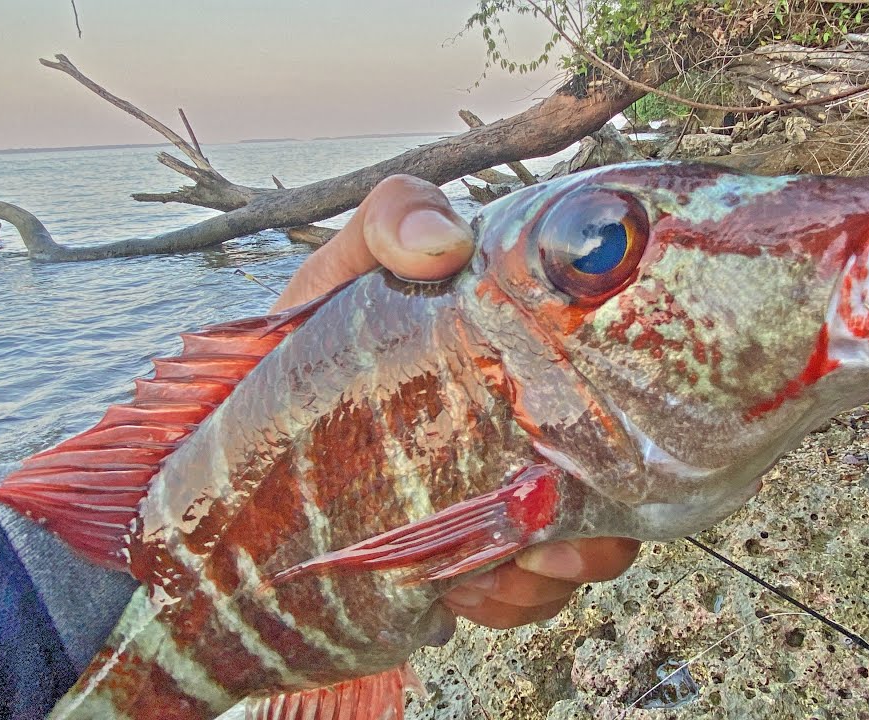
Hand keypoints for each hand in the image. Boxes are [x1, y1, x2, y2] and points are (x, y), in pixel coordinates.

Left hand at [275, 175, 640, 628]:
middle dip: (596, 538)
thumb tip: (445, 240)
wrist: (236, 461)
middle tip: (546, 549)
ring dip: (544, 582)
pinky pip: (521, 600)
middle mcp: (530, 436)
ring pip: (576, 558)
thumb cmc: (304, 350)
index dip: (633, 438)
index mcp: (527, 368)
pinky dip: (501, 607)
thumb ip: (391, 220)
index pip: (616, 394)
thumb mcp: (347, 268)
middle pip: (616, 494)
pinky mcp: (470, 559)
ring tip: (487, 579)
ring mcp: (502, 502)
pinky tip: (456, 598)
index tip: (598, 470)